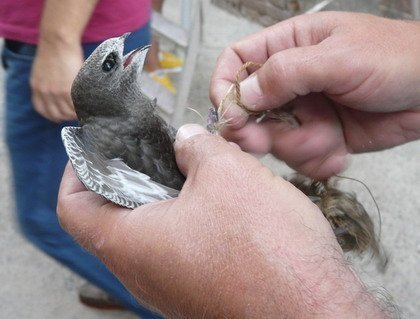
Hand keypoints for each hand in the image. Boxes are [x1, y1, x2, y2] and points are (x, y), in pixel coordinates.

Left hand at [30, 39, 81, 121]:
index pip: (42, 109)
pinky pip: (75, 107)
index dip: (52, 115)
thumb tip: (59, 91)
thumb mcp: (43, 70)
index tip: (60, 116)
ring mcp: (55, 92)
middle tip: (75, 113)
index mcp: (36, 86)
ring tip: (84, 109)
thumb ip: (48, 82)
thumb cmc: (54, 50)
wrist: (58, 40)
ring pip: (67, 113)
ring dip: (76, 114)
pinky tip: (87, 106)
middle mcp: (44, 92)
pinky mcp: (67, 90)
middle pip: (55, 114)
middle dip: (66, 116)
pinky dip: (82, 109)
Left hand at [58, 124, 383, 317]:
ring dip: (164, 196)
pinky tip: (217, 197)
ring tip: (189, 166)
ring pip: (150, 232)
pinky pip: (179, 248)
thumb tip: (187, 140)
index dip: (78, 168)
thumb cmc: (266, 247)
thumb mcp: (226, 174)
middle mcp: (142, 273)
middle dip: (130, 176)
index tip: (97, 146)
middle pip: (112, 217)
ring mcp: (172, 286)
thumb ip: (196, 147)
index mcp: (130, 244)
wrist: (316, 310)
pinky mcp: (200, 289)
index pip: (74, 206)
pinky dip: (187, 218)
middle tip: (151, 147)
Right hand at [210, 12, 419, 178]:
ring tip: (330, 138)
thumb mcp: (339, 57)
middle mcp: (290, 81)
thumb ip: (287, 73)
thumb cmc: (395, 59)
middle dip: (259, 131)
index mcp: (288, 46)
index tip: (232, 116)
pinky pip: (300, 157)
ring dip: (299, 146)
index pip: (235, 63)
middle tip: (269, 141)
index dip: (225, 88)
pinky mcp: (319, 136)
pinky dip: (317, 160)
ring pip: (275, 140)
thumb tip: (242, 96)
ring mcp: (304, 111)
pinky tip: (339, 151)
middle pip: (249, 111)